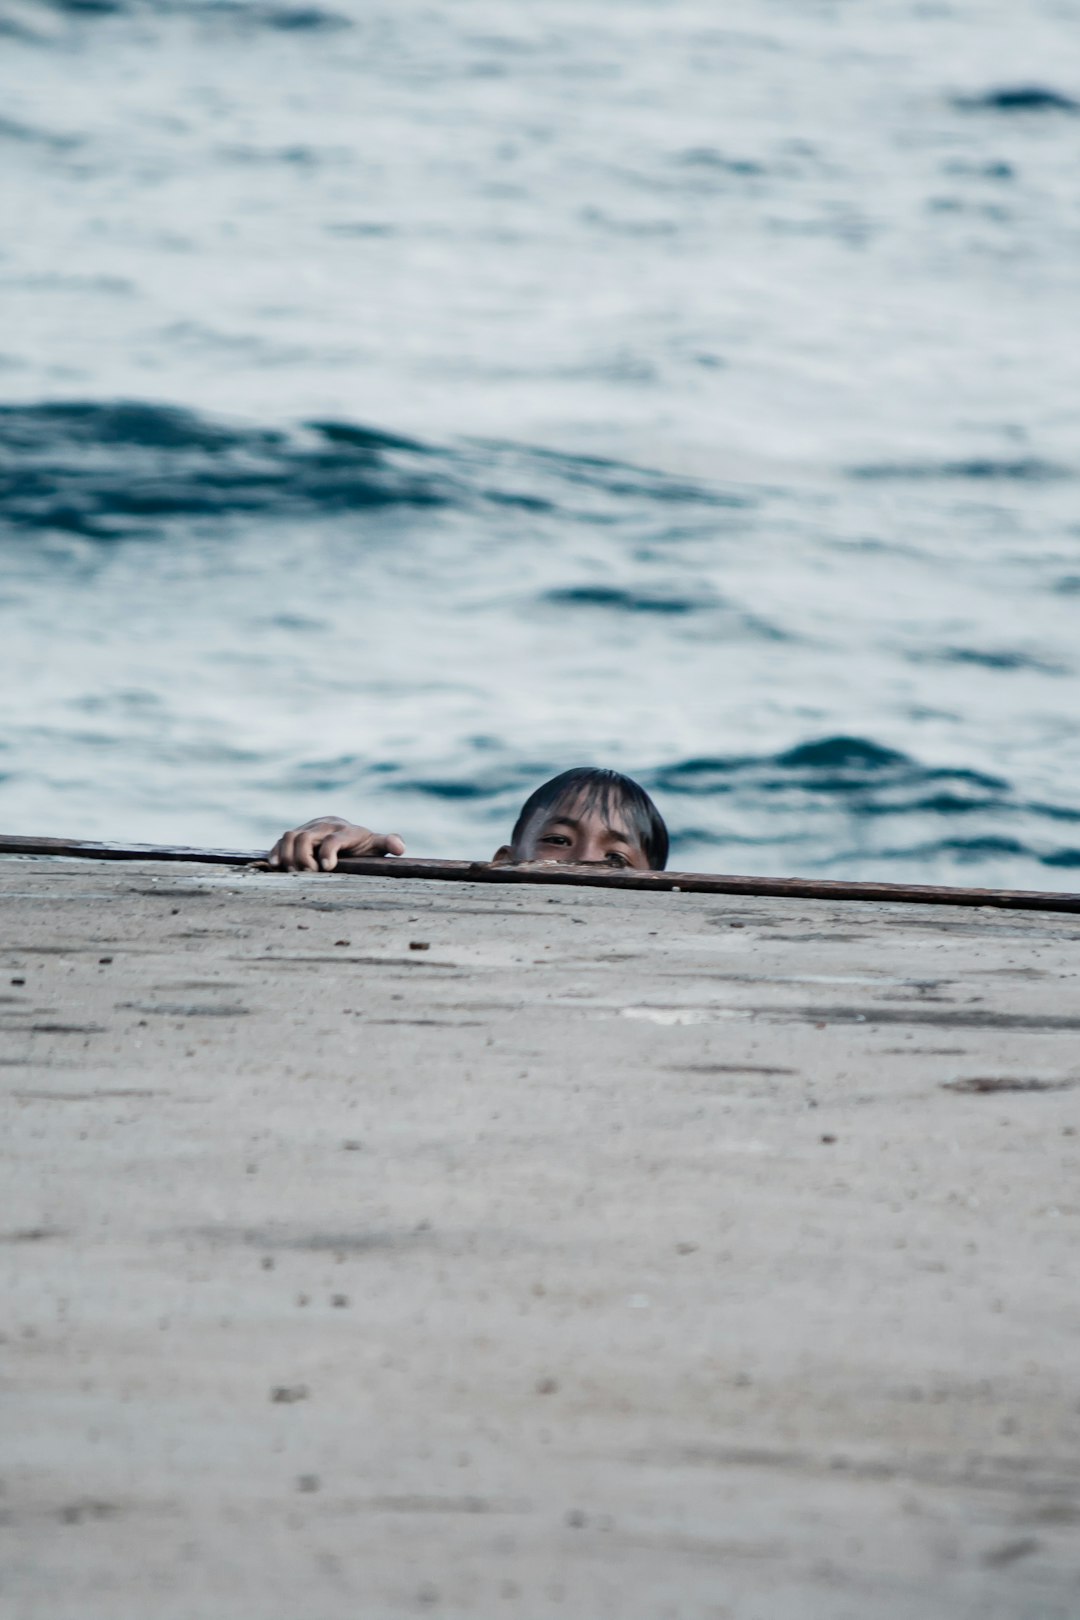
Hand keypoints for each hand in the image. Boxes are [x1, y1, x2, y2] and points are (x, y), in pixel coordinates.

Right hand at [266, 817, 405, 871]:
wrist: (345, 834)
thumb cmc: (362, 845)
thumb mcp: (376, 845)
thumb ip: (387, 843)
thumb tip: (400, 848)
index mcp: (345, 831)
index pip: (333, 838)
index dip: (328, 853)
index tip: (327, 869)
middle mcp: (324, 826)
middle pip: (305, 837)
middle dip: (304, 858)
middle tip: (309, 875)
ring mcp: (307, 829)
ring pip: (290, 836)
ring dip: (288, 856)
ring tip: (294, 874)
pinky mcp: (295, 836)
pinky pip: (280, 840)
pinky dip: (275, 851)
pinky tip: (274, 865)